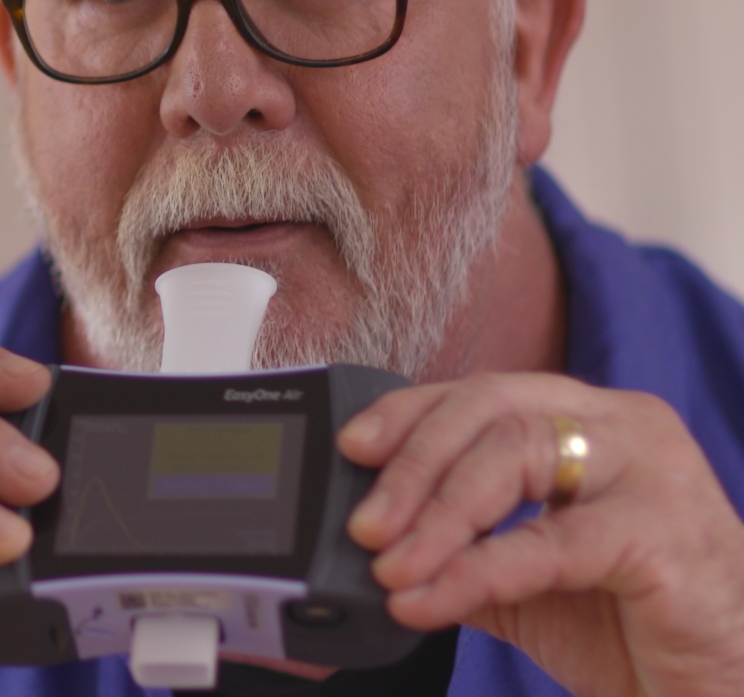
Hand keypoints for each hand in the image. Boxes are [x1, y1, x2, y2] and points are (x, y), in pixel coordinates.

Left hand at [340, 372, 743, 696]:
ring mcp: (653, 473)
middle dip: (413, 466)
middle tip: (364, 525)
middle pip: (492, 411)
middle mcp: (625, 427)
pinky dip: (472, 572)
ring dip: (436, 516)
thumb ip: (456, 543)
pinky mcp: (665, 535)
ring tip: (388, 564)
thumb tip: (368, 538)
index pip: (484, 392)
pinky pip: (546, 543)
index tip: (352, 448)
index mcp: (591, 419)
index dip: (409, 414)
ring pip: (515, 458)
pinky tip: (427, 600)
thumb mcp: (523, 572)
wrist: (716, 687)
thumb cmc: (629, 621)